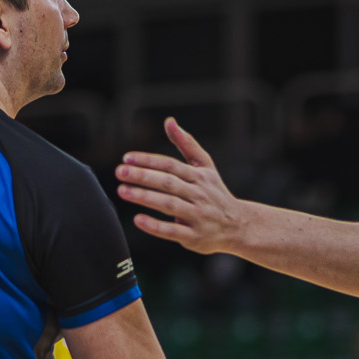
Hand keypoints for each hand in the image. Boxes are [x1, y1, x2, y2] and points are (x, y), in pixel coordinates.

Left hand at [116, 118, 247, 253]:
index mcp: (198, 176)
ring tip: (123, 191)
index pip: (170, 165)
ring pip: (169, 204)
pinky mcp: (194, 236)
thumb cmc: (215, 193)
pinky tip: (137, 220)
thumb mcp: (205, 166)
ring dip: (145, 197)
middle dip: (143, 176)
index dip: (148, 161)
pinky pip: (173, 230)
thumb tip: (169, 121)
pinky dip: (155, 226)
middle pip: (168, 182)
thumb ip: (187, 144)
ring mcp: (196, 215)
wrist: (238, 225)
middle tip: (120, 172)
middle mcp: (198, 194)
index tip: (127, 159)